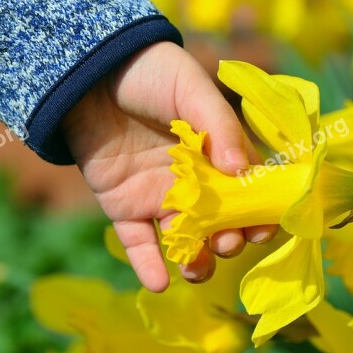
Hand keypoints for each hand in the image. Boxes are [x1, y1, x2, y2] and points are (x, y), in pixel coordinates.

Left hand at [61, 42, 276, 291]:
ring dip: (196, 260)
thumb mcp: (190, 88)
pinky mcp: (124, 207)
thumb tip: (243, 171)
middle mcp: (193, 181)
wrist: (86, 70)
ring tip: (196, 268)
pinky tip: (159, 282)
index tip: (265, 228)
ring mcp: (159, 196)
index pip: (247, 190)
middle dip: (230, 239)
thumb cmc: (149, 71)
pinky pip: (138, 242)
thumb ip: (220, 125)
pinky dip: (148, 265)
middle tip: (230, 243)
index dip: (259, 212)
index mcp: (217, 153)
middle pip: (220, 222)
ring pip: (184, 239)